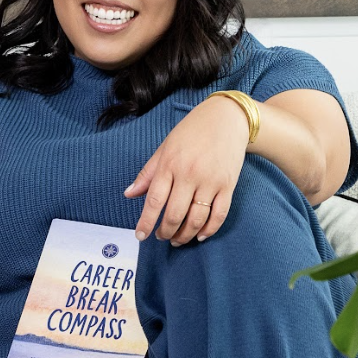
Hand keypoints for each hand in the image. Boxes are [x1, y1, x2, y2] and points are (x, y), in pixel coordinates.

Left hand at [124, 95, 248, 244]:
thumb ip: (148, 173)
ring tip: (178, 239)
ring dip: (185, 235)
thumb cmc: (192, 131)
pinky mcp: (228, 185)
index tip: (140, 235)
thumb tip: (129, 194)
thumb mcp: (165, 147)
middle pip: (175, 214)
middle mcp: (189, 174)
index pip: (154, 200)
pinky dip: (209, 229)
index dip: (146, 222)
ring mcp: (210, 181)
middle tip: (161, 236)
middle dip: (165, 231)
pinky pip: (218, 215)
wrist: (227, 118)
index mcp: (170, 164)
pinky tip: (200, 235)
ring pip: (196, 219)